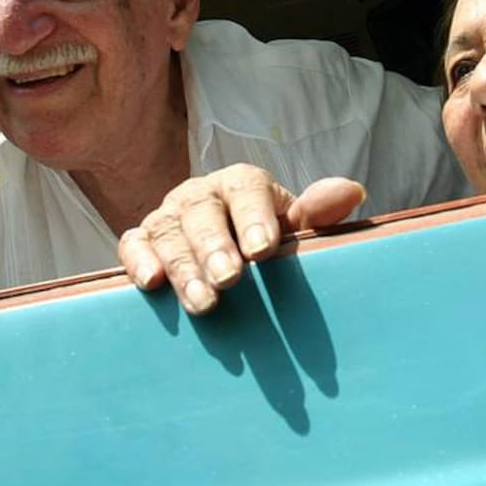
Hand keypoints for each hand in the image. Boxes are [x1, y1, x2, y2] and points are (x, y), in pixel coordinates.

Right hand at [118, 164, 365, 314]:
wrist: (226, 246)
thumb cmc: (265, 237)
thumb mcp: (293, 226)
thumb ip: (317, 213)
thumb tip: (352, 192)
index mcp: (242, 184)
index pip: (246, 191)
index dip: (254, 217)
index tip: (264, 250)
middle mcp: (201, 194)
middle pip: (203, 213)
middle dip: (215, 247)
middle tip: (230, 279)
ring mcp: (169, 216)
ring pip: (169, 233)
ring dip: (183, 267)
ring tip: (202, 302)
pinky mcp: (144, 239)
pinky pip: (134, 243)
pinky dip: (139, 259)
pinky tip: (150, 282)